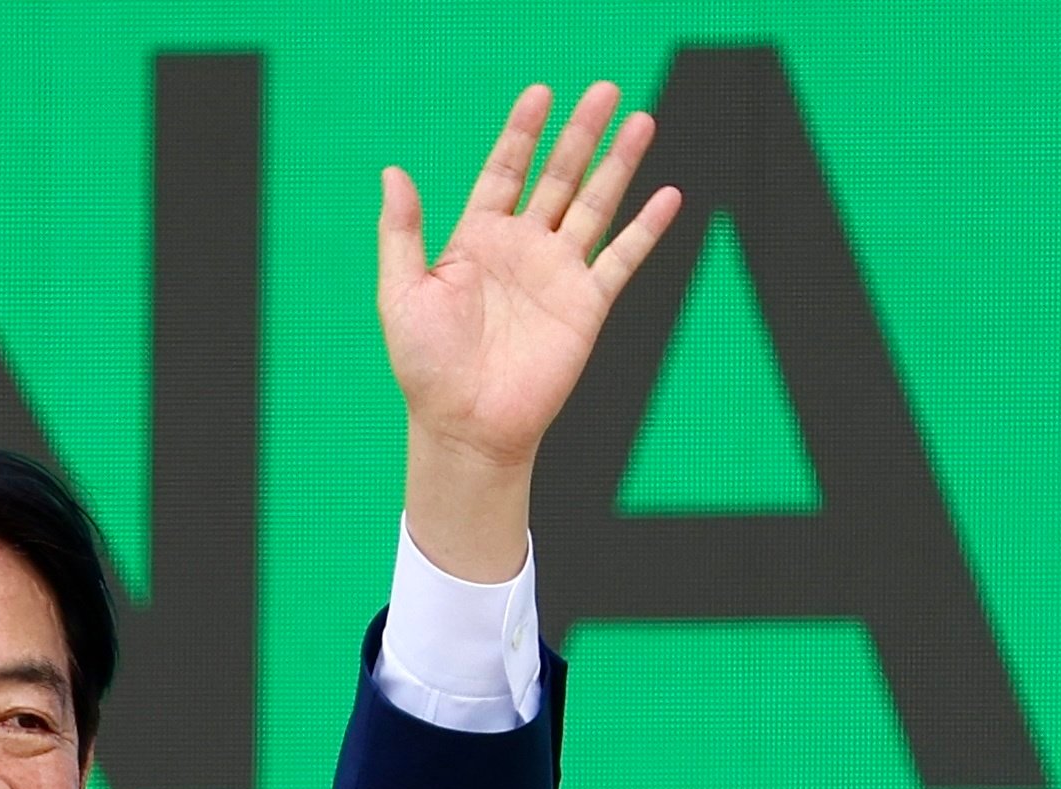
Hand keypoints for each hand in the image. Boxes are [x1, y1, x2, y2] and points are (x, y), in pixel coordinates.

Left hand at [380, 81, 681, 471]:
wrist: (465, 425)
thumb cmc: (426, 366)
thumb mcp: (401, 292)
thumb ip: (401, 231)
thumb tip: (393, 171)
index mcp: (476, 240)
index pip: (504, 171)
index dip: (522, 133)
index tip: (540, 93)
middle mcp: (521, 249)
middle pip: (556, 177)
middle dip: (580, 134)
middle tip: (604, 91)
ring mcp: (556, 274)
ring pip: (593, 205)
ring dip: (618, 164)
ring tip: (640, 120)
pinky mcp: (586, 305)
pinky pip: (622, 258)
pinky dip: (646, 229)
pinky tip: (668, 196)